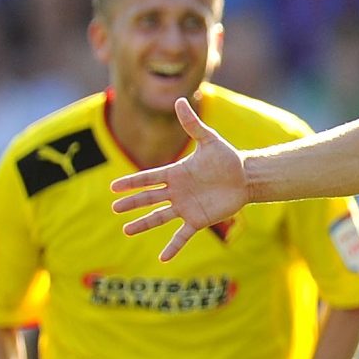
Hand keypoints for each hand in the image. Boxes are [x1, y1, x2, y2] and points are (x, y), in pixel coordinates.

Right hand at [109, 98, 248, 261]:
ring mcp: (186, 206)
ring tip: (126, 231)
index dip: (132, 183)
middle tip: (114, 207)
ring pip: (159, 217)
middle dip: (132, 203)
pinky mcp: (198, 219)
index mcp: (175, 173)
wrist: (245, 177)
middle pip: (149, 198)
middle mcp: (176, 191)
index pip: (148, 178)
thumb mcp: (209, 140)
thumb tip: (179, 100)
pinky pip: (182, 235)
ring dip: (143, 224)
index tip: (113, 187)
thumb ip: (192, 124)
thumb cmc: (227, 158)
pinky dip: (173, 246)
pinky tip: (163, 258)